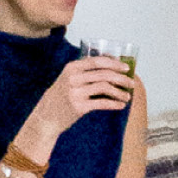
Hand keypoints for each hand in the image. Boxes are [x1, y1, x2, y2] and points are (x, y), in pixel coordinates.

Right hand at [24, 58, 139, 150]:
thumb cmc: (60, 97)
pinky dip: (114, 104)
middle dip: (121, 78)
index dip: (114, 63)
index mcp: (71, 68)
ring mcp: (75, 92)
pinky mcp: (79, 106)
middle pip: (104, 74)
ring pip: (105, 87)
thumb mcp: (68, 79)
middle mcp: (73, 78)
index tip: (126, 68)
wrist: (46, 116)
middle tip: (131, 83)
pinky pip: (102, 103)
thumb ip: (84, 72)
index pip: (97, 61)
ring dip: (119, 92)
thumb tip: (112, 67)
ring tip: (127, 97)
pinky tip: (120, 106)